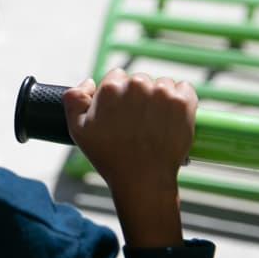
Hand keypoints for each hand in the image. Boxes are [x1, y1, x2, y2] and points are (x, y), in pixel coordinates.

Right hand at [63, 68, 196, 247]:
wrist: (143, 180)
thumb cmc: (110, 156)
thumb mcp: (78, 129)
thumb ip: (74, 99)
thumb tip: (90, 81)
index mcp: (111, 88)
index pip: (116, 77)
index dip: (116, 96)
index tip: (120, 115)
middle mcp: (137, 85)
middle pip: (139, 80)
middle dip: (138, 96)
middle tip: (137, 123)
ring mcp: (163, 93)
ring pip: (161, 84)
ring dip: (159, 98)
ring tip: (154, 124)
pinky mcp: (184, 103)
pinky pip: (184, 88)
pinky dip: (180, 99)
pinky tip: (171, 117)